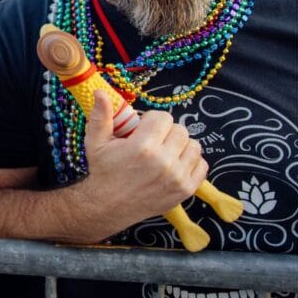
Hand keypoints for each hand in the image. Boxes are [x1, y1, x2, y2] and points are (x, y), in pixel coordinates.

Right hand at [81, 90, 207, 229]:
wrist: (109, 205)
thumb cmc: (103, 170)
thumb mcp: (96, 141)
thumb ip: (101, 116)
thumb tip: (100, 92)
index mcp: (142, 147)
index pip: (163, 117)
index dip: (152, 120)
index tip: (142, 129)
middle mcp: (163, 161)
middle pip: (180, 130)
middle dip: (166, 131)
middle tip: (153, 140)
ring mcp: (177, 177)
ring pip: (194, 145)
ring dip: (180, 145)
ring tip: (164, 151)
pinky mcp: (186, 189)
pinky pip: (202, 164)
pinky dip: (190, 161)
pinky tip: (174, 163)